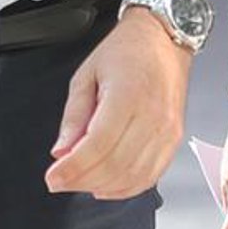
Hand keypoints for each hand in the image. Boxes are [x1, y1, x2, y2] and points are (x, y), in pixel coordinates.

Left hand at [46, 11, 190, 198]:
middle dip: (82, 180)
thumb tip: (62, 151)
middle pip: (115, 165)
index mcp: (127, 95)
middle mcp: (152, 115)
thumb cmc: (126, 51)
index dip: (73, 168)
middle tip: (61, 182)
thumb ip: (74, 116)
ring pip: (133, 175)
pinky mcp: (174, 138)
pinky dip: (127, 188)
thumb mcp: (86, 75)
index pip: (98, 145)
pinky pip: (151, 175)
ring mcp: (167, 129)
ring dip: (103, 186)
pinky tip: (107, 187)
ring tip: (81, 183)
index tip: (53, 178)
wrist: (162, 40)